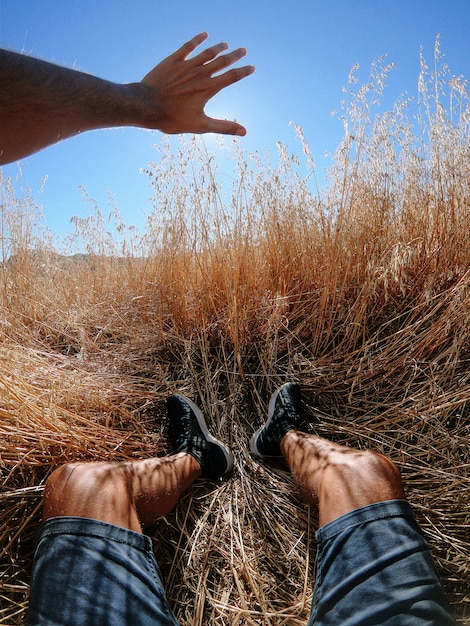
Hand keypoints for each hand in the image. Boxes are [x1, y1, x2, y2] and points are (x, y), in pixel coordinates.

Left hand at [137, 32, 254, 135]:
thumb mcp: (200, 126)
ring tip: (226, 44)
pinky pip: (188, 46)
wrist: (146, 106)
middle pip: (222, 61)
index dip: (243, 72)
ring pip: (207, 53)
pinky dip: (197, 40)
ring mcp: (186, 65)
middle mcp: (200, 74)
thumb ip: (223, 127)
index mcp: (208, 89)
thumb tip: (244, 132)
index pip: (231, 77)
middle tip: (243, 50)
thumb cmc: (172, 118)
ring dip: (218, 47)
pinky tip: (204, 35)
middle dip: (234, 56)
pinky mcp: (173, 61)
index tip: (252, 67)